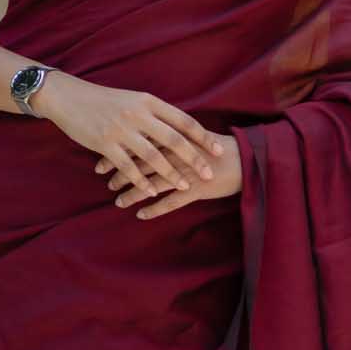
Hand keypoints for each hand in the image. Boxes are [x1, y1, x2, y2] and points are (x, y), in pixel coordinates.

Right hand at [36, 70, 228, 198]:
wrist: (69, 97)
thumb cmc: (103, 100)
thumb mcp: (132, 99)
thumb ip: (154, 113)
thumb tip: (178, 128)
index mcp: (148, 101)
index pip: (183, 120)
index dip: (202, 136)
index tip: (218, 149)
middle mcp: (137, 114)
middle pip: (174, 139)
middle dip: (194, 158)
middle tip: (209, 173)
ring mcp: (121, 129)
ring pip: (153, 156)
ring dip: (170, 173)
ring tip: (184, 186)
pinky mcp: (104, 143)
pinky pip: (128, 166)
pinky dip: (141, 181)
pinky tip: (152, 192)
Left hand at [101, 133, 241, 219]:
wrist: (248, 159)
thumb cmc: (220, 148)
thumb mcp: (193, 135)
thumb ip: (170, 135)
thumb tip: (148, 135)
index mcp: (174, 138)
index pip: (139, 143)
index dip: (119, 152)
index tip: (102, 160)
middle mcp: (177, 154)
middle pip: (141, 163)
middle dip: (121, 173)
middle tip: (107, 181)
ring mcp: (186, 172)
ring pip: (152, 184)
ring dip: (133, 193)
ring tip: (119, 201)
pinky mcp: (197, 189)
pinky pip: (171, 202)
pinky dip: (155, 209)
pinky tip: (141, 215)